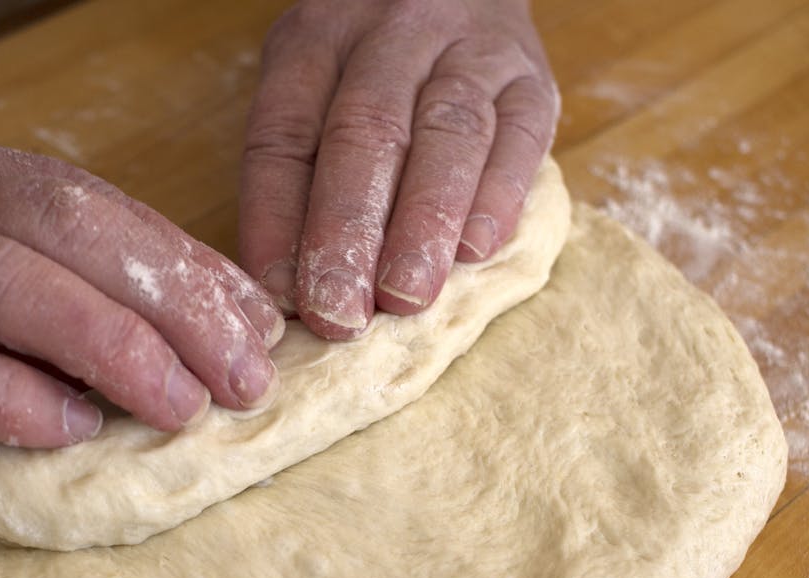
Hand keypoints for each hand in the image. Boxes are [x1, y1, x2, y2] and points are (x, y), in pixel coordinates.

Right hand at [0, 125, 282, 459]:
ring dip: (108, 346)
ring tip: (178, 409)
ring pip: (5, 282)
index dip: (188, 268)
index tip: (253, 329)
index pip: (98, 206)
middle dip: (173, 307)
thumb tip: (150, 335)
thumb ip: (17, 272)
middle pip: (68, 232)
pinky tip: (61, 430)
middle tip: (242, 382)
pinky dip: (2, 393)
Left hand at [239, 0, 557, 338]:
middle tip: (342, 312)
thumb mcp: (311, 89)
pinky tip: (476, 253)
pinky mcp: (531, 81)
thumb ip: (295, 174)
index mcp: (317, 39)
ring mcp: (470, 53)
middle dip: (350, 231)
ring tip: (406, 295)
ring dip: (424, 224)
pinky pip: (519, 137)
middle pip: (367, 132)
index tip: (281, 293)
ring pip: (448, 134)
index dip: (277, 216)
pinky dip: (498, 199)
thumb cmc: (369, 68)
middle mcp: (393, 34)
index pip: (286, 130)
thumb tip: (284, 285)